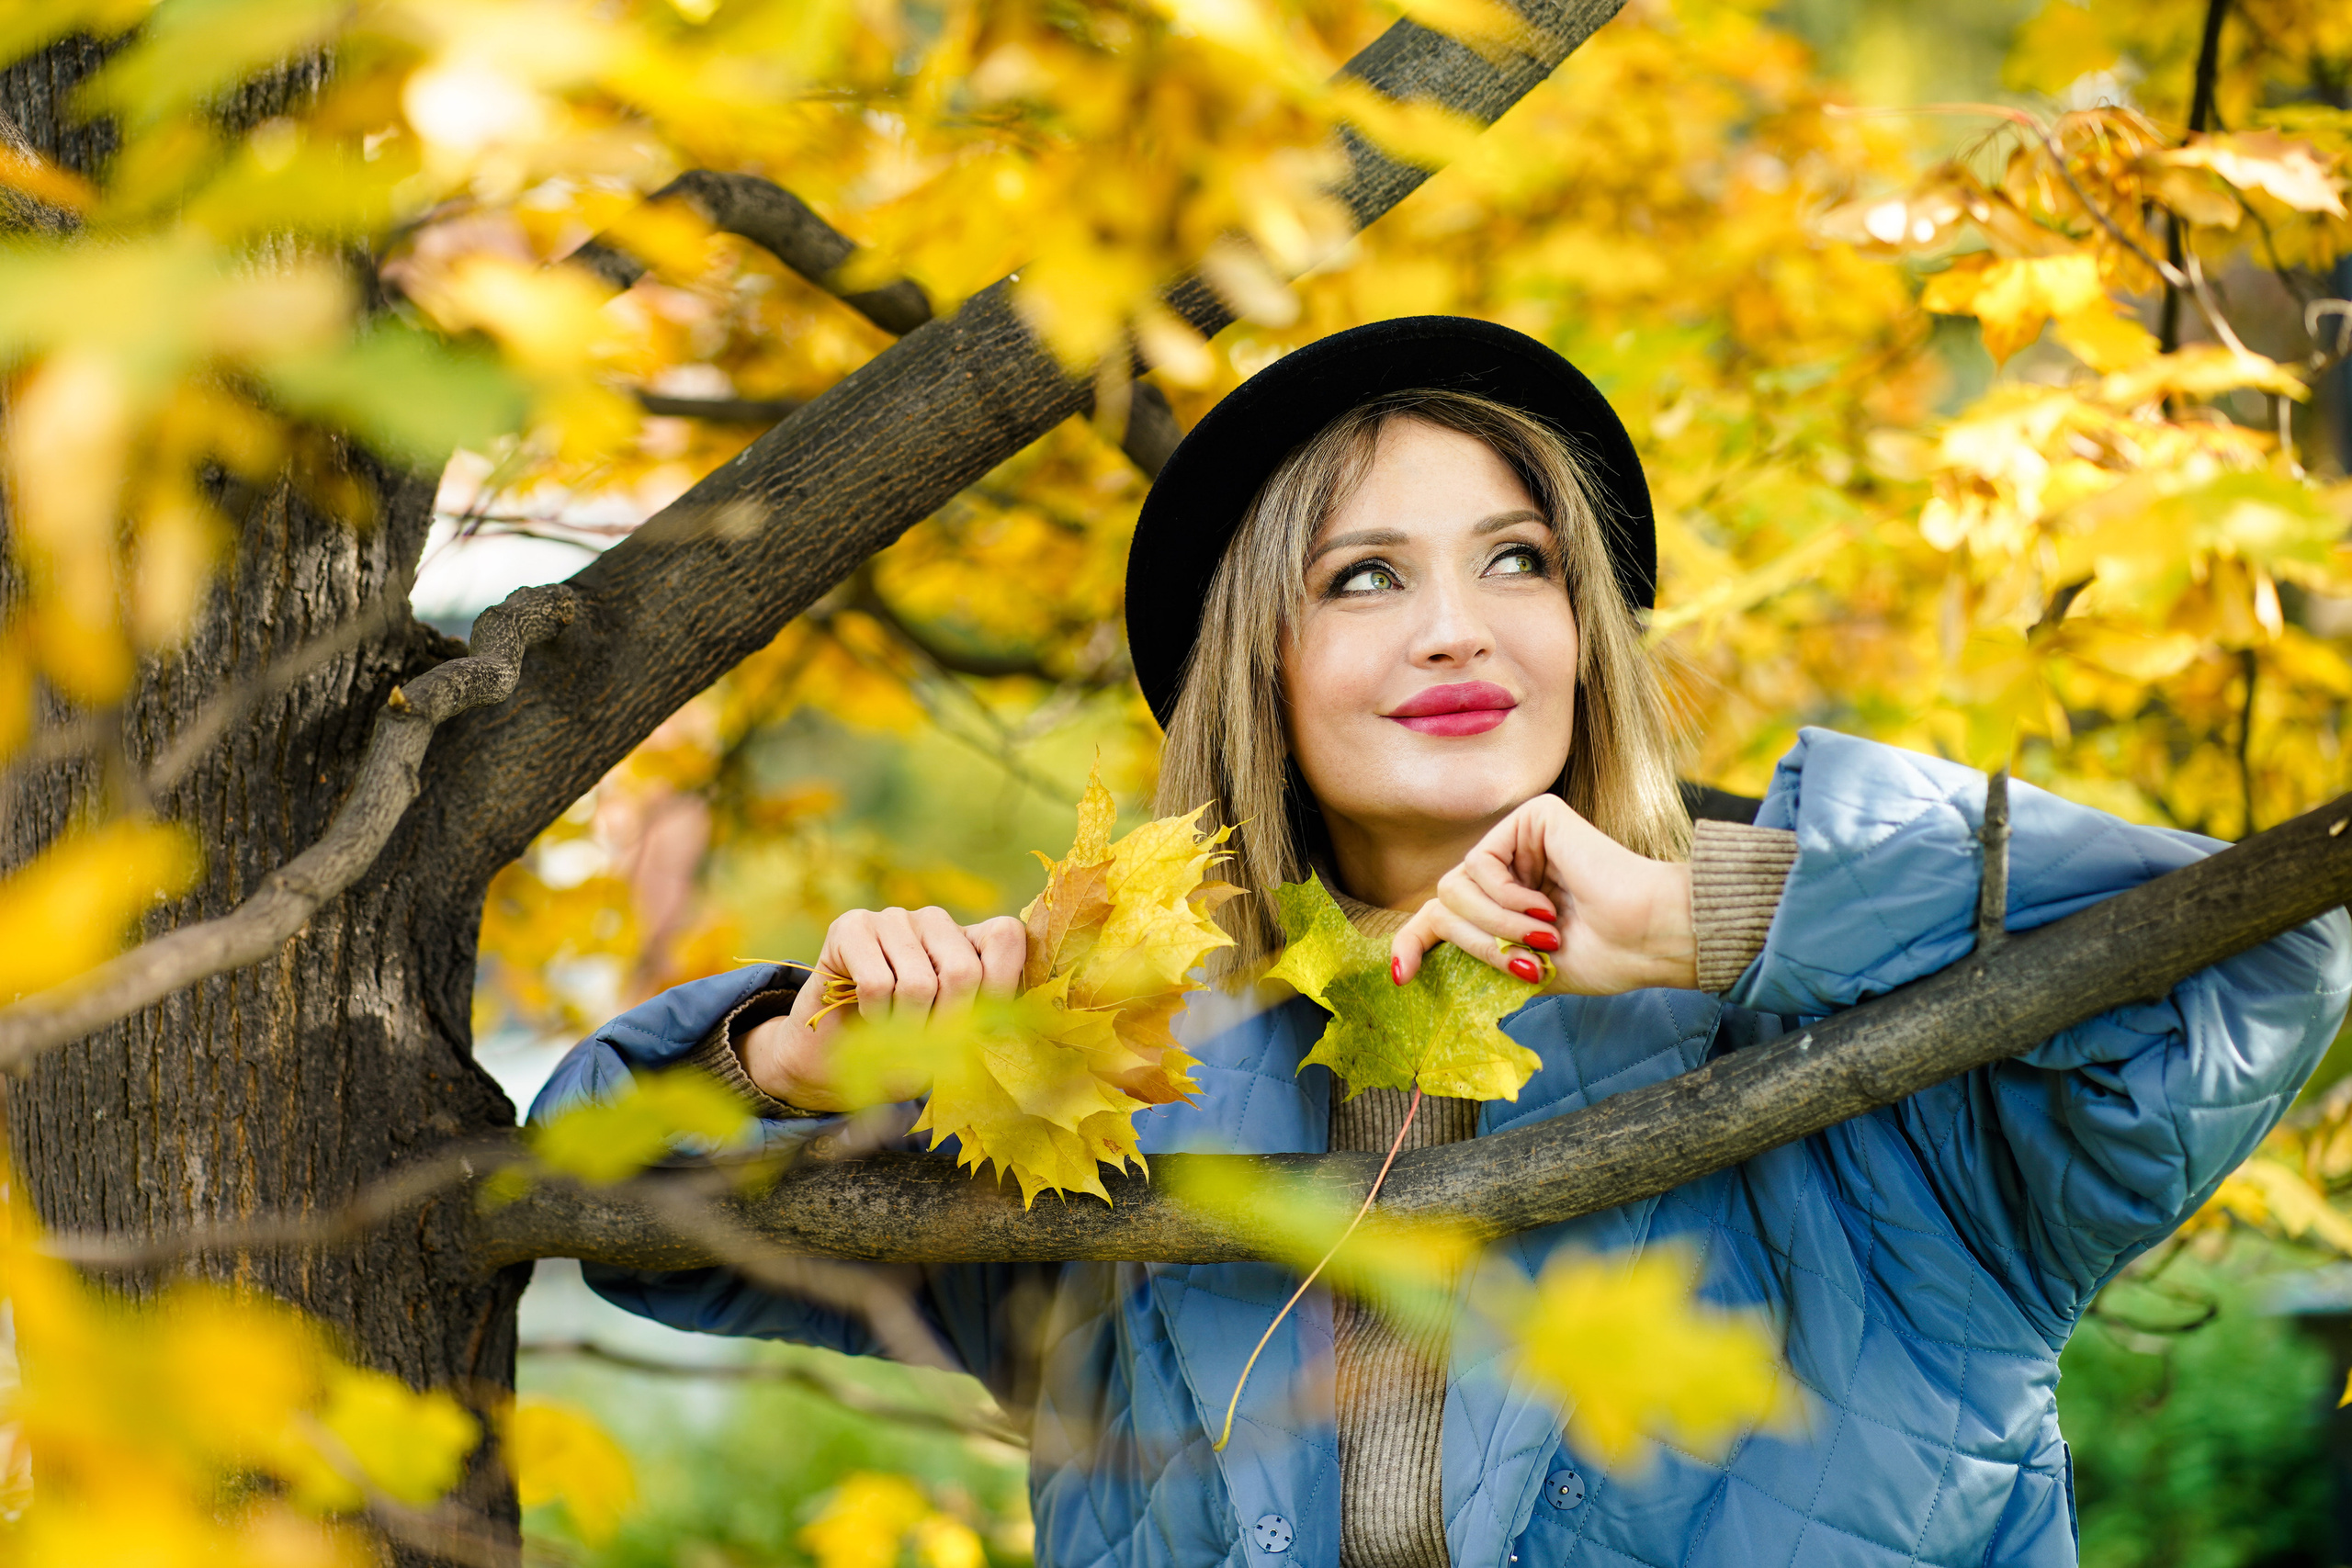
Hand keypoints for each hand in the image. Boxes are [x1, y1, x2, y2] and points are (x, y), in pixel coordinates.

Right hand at [739, 907, 1026, 1111]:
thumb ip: (986, 1025)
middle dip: (947, 1025)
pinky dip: (875, 1017)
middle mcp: (936, 920)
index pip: (1007, 938)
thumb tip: (1004, 1026)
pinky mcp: (851, 927)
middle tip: (927, 1045)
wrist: (835, 1059)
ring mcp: (893, 918)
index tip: (979, 1030)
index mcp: (972, 940)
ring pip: (918, 984)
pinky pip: (877, 984)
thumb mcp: (957, 1044)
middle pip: (963, 971)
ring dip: (906, 1028)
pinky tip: (870, 1016)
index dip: (999, 990)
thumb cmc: (906, 1052)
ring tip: (895, 1032)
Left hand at [1390, 795, 1695, 996]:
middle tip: (1525, 962)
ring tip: (1544, 934)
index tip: (1400, 978)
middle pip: (1446, 903)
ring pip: (1454, 887)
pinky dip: (1505, 896)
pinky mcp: (1532, 816)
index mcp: (1509, 899)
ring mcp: (1519, 838)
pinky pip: (1479, 862)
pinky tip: (1544, 904)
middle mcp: (1510, 864)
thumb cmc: (1602, 956)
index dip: (1414, 942)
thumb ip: (1471, 949)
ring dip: (1495, 924)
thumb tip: (1404, 957)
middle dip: (1477, 941)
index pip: (1443, 914)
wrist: (1648, 937)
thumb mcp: (1519, 964)